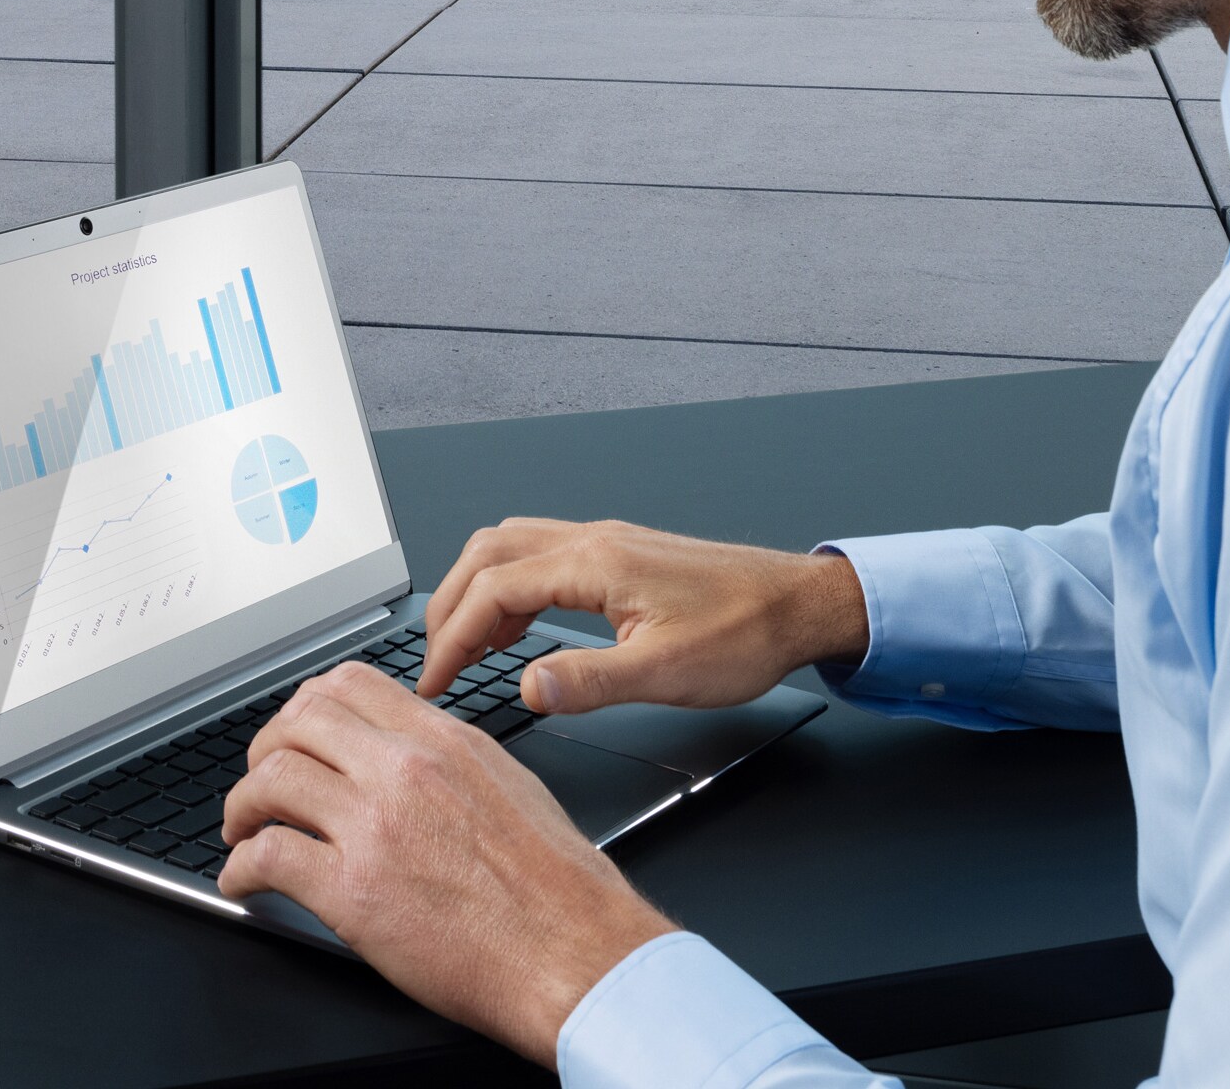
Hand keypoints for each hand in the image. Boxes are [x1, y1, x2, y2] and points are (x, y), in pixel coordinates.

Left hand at [216, 659, 672, 1058]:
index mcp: (441, 739)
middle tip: (258, 778)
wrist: (570, 948)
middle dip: (264, 747)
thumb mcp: (508, 782)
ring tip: (242, 828)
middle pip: (299, 720)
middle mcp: (403, 769)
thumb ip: (449, 757)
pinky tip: (244, 880)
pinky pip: (270, 858)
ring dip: (242, 805)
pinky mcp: (352, 892)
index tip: (294, 731)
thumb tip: (408, 751)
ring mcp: (373, 826)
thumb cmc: (555, 883)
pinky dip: (242, 868)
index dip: (306, 706)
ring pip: (272, 779)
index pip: (349, 683)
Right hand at [419, 517, 869, 715]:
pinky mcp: (619, 557)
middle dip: (450, 605)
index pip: (495, 589)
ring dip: (477, 592)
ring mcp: (606, 544)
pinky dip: (510, 590)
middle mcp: (594, 541)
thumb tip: (529, 688)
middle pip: (490, 553)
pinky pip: (542, 559)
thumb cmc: (744, 633)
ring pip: (512, 547)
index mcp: (596, 563)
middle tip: (435, 663)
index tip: (433, 682)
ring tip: (464, 648)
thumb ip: (591, 682)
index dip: (452, 637)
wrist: (796, 604)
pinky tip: (517, 632)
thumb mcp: (665, 674)